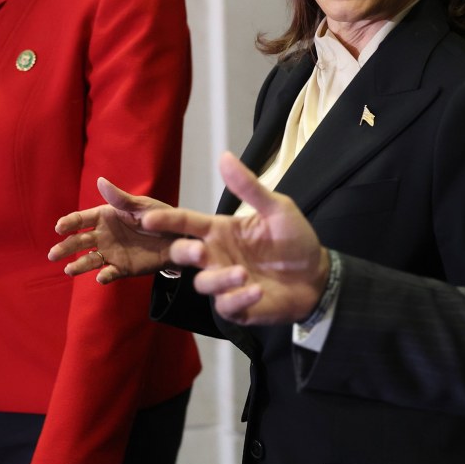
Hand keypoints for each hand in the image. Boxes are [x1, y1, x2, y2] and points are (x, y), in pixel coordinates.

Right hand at [49, 178, 177, 283]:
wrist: (177, 238)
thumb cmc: (158, 217)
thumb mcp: (141, 206)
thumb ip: (120, 198)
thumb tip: (100, 180)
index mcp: (105, 217)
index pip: (81, 220)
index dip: (69, 223)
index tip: (59, 228)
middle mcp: (103, 236)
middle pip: (79, 242)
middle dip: (65, 248)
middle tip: (53, 254)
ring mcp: (110, 253)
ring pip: (89, 260)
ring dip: (78, 265)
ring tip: (69, 270)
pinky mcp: (121, 268)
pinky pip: (109, 273)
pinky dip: (104, 276)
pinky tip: (101, 277)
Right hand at [141, 151, 328, 325]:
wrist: (318, 275)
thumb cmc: (294, 240)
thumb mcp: (277, 208)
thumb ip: (249, 187)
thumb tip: (224, 156)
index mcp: (221, 230)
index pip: (186, 223)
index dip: (165, 220)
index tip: (147, 218)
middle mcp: (217, 256)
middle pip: (183, 254)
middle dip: (184, 253)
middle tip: (199, 251)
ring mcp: (225, 284)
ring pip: (203, 284)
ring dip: (220, 279)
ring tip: (243, 273)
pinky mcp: (238, 307)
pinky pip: (227, 306)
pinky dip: (238, 298)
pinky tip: (257, 290)